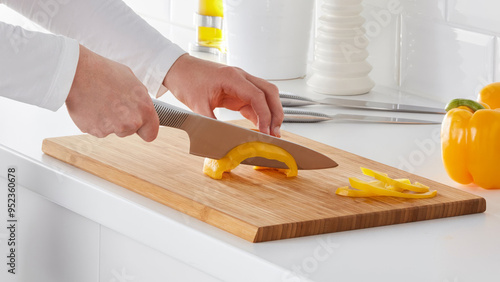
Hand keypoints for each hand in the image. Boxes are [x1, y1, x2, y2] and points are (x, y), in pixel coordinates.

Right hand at [65, 45, 158, 141]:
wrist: (78, 72)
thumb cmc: (105, 72)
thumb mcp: (132, 81)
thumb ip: (140, 100)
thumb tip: (141, 108)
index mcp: (145, 109)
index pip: (151, 133)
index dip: (145, 130)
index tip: (140, 127)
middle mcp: (132, 121)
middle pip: (130, 131)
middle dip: (124, 121)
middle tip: (113, 103)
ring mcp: (113, 128)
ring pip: (114, 130)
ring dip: (109, 121)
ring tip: (101, 101)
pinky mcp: (96, 131)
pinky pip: (98, 129)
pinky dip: (95, 121)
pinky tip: (91, 105)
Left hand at [163, 54, 283, 136]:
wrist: (178, 69)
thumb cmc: (186, 80)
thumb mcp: (197, 106)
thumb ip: (210, 123)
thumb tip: (220, 140)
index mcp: (232, 77)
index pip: (258, 95)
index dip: (265, 114)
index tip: (266, 131)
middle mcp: (241, 77)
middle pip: (269, 92)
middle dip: (276, 112)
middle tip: (275, 132)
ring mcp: (241, 83)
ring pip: (265, 96)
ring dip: (271, 113)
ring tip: (271, 132)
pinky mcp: (237, 91)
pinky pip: (254, 102)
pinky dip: (260, 114)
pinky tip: (260, 127)